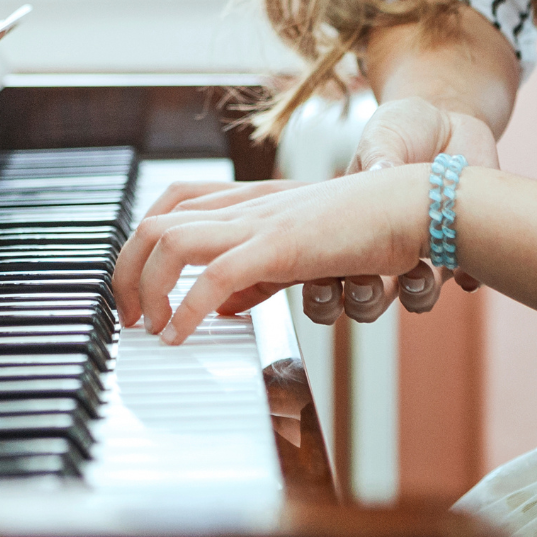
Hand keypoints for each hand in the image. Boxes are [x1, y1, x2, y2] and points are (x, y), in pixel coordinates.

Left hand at [112, 165, 432, 344]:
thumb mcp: (300, 252)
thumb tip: (219, 305)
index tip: (138, 287)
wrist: (411, 205)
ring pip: (170, 242)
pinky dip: (188, 309)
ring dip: (145, 289)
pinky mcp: (281, 245)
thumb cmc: (366, 226)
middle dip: (124, 272)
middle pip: (154, 223)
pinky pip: (215, 276)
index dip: (140, 243)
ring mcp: (261, 222)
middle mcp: (246, 205)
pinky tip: (181, 335)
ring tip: (150, 328)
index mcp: (249, 201)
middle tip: (128, 317)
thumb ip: (256, 276)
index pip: (171, 204)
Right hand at [302, 97, 497, 324]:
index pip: (323, 277)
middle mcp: (383, 250)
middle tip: (368, 282)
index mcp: (348, 229)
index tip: (322, 285)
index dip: (320, 292)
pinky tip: (464, 264)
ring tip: (420, 273)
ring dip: (415, 294)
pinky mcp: (464, 246)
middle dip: (363, 301)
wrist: (450, 119)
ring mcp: (424, 252)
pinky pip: (466, 277)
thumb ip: (377, 158)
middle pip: (365, 300)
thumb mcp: (381, 135)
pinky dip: (467, 275)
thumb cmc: (402, 128)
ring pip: (415, 297)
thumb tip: (380, 173)